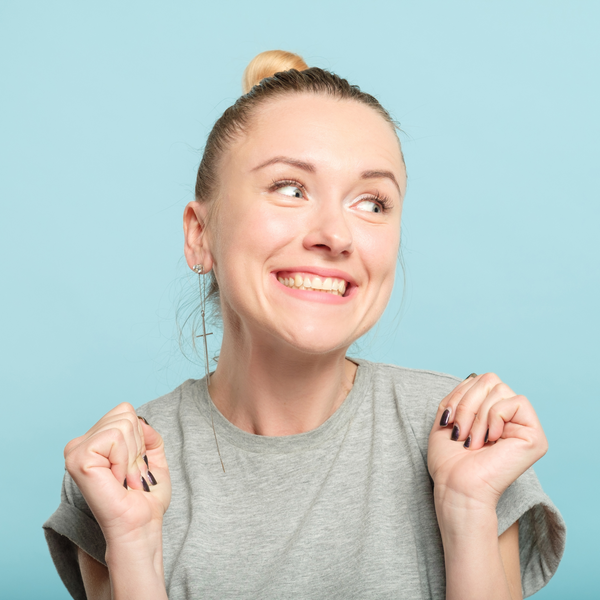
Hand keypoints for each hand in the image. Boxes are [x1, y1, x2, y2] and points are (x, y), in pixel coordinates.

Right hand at [64, 403, 171, 545]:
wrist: (141, 524)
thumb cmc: (146, 497)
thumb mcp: (153, 457)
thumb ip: (148, 434)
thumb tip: (141, 419)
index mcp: (94, 441)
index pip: (125, 411)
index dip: (140, 437)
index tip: (134, 465)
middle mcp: (80, 443)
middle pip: (125, 414)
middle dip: (137, 446)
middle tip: (129, 474)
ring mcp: (76, 450)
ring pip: (122, 425)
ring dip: (132, 456)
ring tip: (124, 478)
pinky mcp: (78, 459)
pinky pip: (114, 438)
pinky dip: (124, 459)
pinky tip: (116, 480)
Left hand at [427, 373, 547, 510]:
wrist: (456, 486)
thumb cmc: (449, 460)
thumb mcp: (447, 416)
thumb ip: (461, 393)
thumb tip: (473, 377)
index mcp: (492, 413)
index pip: (480, 379)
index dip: (460, 395)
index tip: (448, 422)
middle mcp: (511, 417)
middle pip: (490, 379)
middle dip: (467, 403)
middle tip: (460, 432)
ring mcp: (524, 426)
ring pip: (500, 389)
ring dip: (477, 415)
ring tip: (473, 441)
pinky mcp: (535, 436)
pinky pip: (515, 401)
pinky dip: (494, 418)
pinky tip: (491, 440)